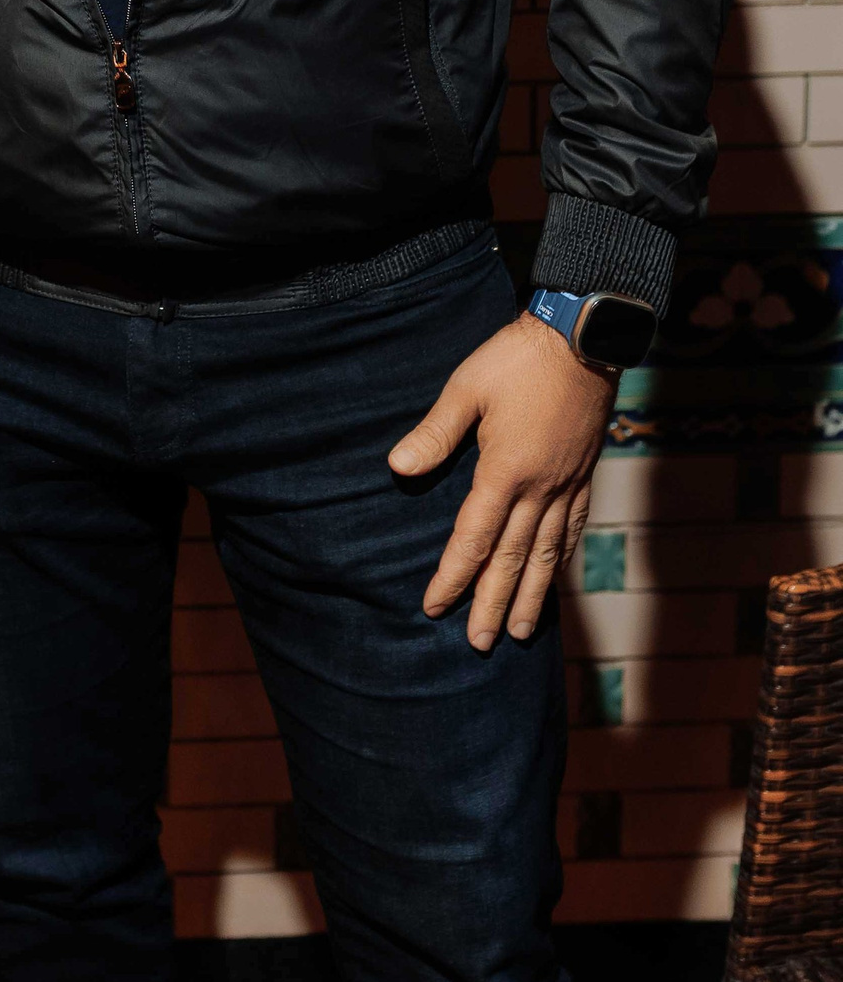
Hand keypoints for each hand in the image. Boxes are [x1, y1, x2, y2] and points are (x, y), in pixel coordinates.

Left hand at [387, 312, 616, 650]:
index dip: (454, 575)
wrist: (583, 338)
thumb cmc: (517, 358)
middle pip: (513, 558)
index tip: (435, 607)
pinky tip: (554, 575)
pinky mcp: (583, 474)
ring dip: (532, 596)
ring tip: (521, 632)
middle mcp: (540, 487)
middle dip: (493, 603)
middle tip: (479, 643)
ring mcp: (567, 483)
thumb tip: (398, 469)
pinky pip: (573, 529)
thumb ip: (435, 433)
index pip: (474, 537)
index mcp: (506, 470)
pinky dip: (560, 560)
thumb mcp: (466, 388)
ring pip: (547, 553)